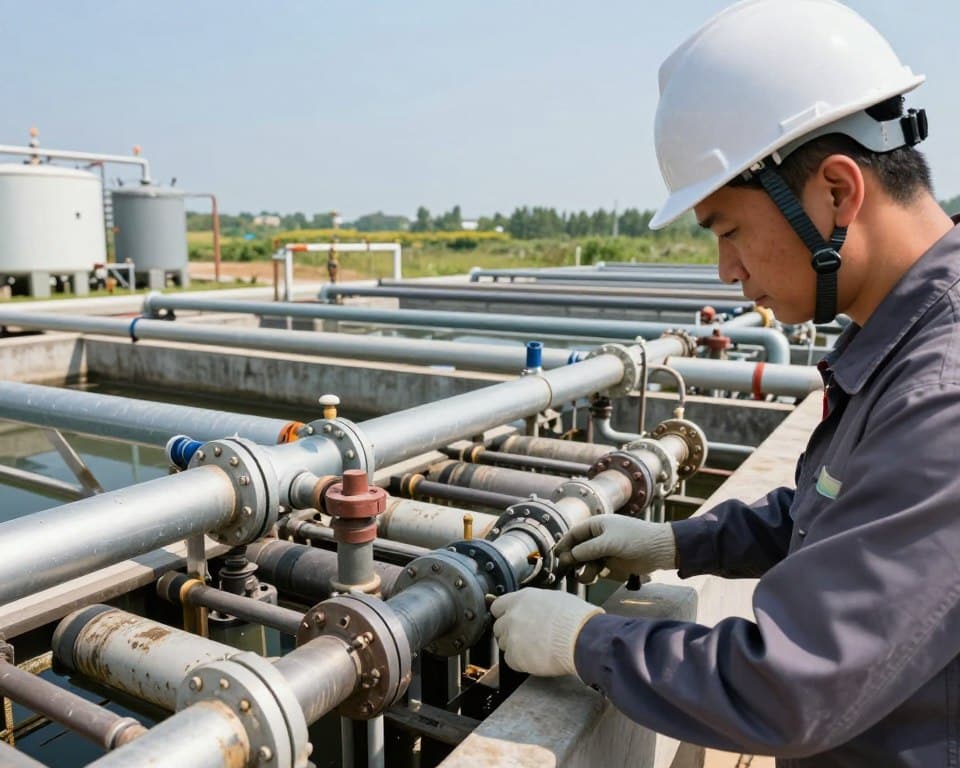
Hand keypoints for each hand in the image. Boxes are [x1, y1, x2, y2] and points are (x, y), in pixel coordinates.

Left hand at [490, 588, 602, 676]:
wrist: (582, 638)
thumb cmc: (575, 618)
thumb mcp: (554, 599)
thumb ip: (535, 603)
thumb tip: (534, 608)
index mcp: (521, 599)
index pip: (497, 606)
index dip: (505, 614)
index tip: (510, 620)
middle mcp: (512, 615)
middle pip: (498, 626)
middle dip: (509, 632)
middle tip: (526, 636)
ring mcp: (512, 636)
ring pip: (503, 644)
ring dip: (515, 647)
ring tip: (534, 648)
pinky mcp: (515, 656)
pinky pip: (510, 660)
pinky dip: (520, 662)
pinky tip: (535, 657)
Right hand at [555, 515, 675, 583]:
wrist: (659, 550)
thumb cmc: (635, 538)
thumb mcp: (608, 542)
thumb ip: (587, 550)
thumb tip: (568, 556)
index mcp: (597, 525)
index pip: (574, 534)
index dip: (564, 544)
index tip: (556, 556)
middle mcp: (598, 537)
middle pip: (578, 549)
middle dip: (571, 559)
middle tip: (566, 569)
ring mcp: (604, 551)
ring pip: (585, 562)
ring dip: (582, 569)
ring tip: (584, 576)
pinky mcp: (611, 564)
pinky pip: (595, 570)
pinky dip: (591, 574)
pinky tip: (592, 578)